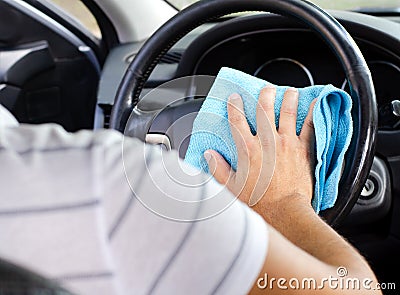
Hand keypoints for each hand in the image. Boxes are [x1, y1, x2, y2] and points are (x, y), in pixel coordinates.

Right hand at [204, 86, 315, 216]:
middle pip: (264, 109)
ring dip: (287, 98)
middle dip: (264, 95)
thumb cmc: (259, 201)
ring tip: (288, 90)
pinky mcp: (302, 149)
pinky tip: (315, 102)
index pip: (237, 120)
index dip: (235, 106)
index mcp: (248, 149)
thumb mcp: (231, 187)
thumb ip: (217, 169)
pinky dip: (312, 113)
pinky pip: (309, 126)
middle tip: (266, 89)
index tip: (234, 97)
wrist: (285, 211)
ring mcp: (286, 143)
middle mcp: (267, 141)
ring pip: (287, 112)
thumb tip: (208, 154)